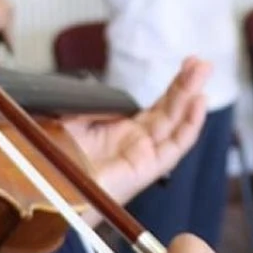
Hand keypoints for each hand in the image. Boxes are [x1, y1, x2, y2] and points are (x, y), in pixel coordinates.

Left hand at [62, 58, 208, 203]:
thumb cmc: (55, 161)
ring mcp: (144, 155)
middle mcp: (137, 143)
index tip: (187, 63)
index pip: (157, 105)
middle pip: (170, 110)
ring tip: (203, 73)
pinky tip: (198, 103)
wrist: (48, 189)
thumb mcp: (72, 117)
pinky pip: (174, 147)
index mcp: (121, 131)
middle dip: (187, 85)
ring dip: (191, 97)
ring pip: (175, 123)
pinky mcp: (147, 169)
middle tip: (202, 63)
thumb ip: (93, 102)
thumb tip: (107, 89)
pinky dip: (189, 126)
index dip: (173, 85)